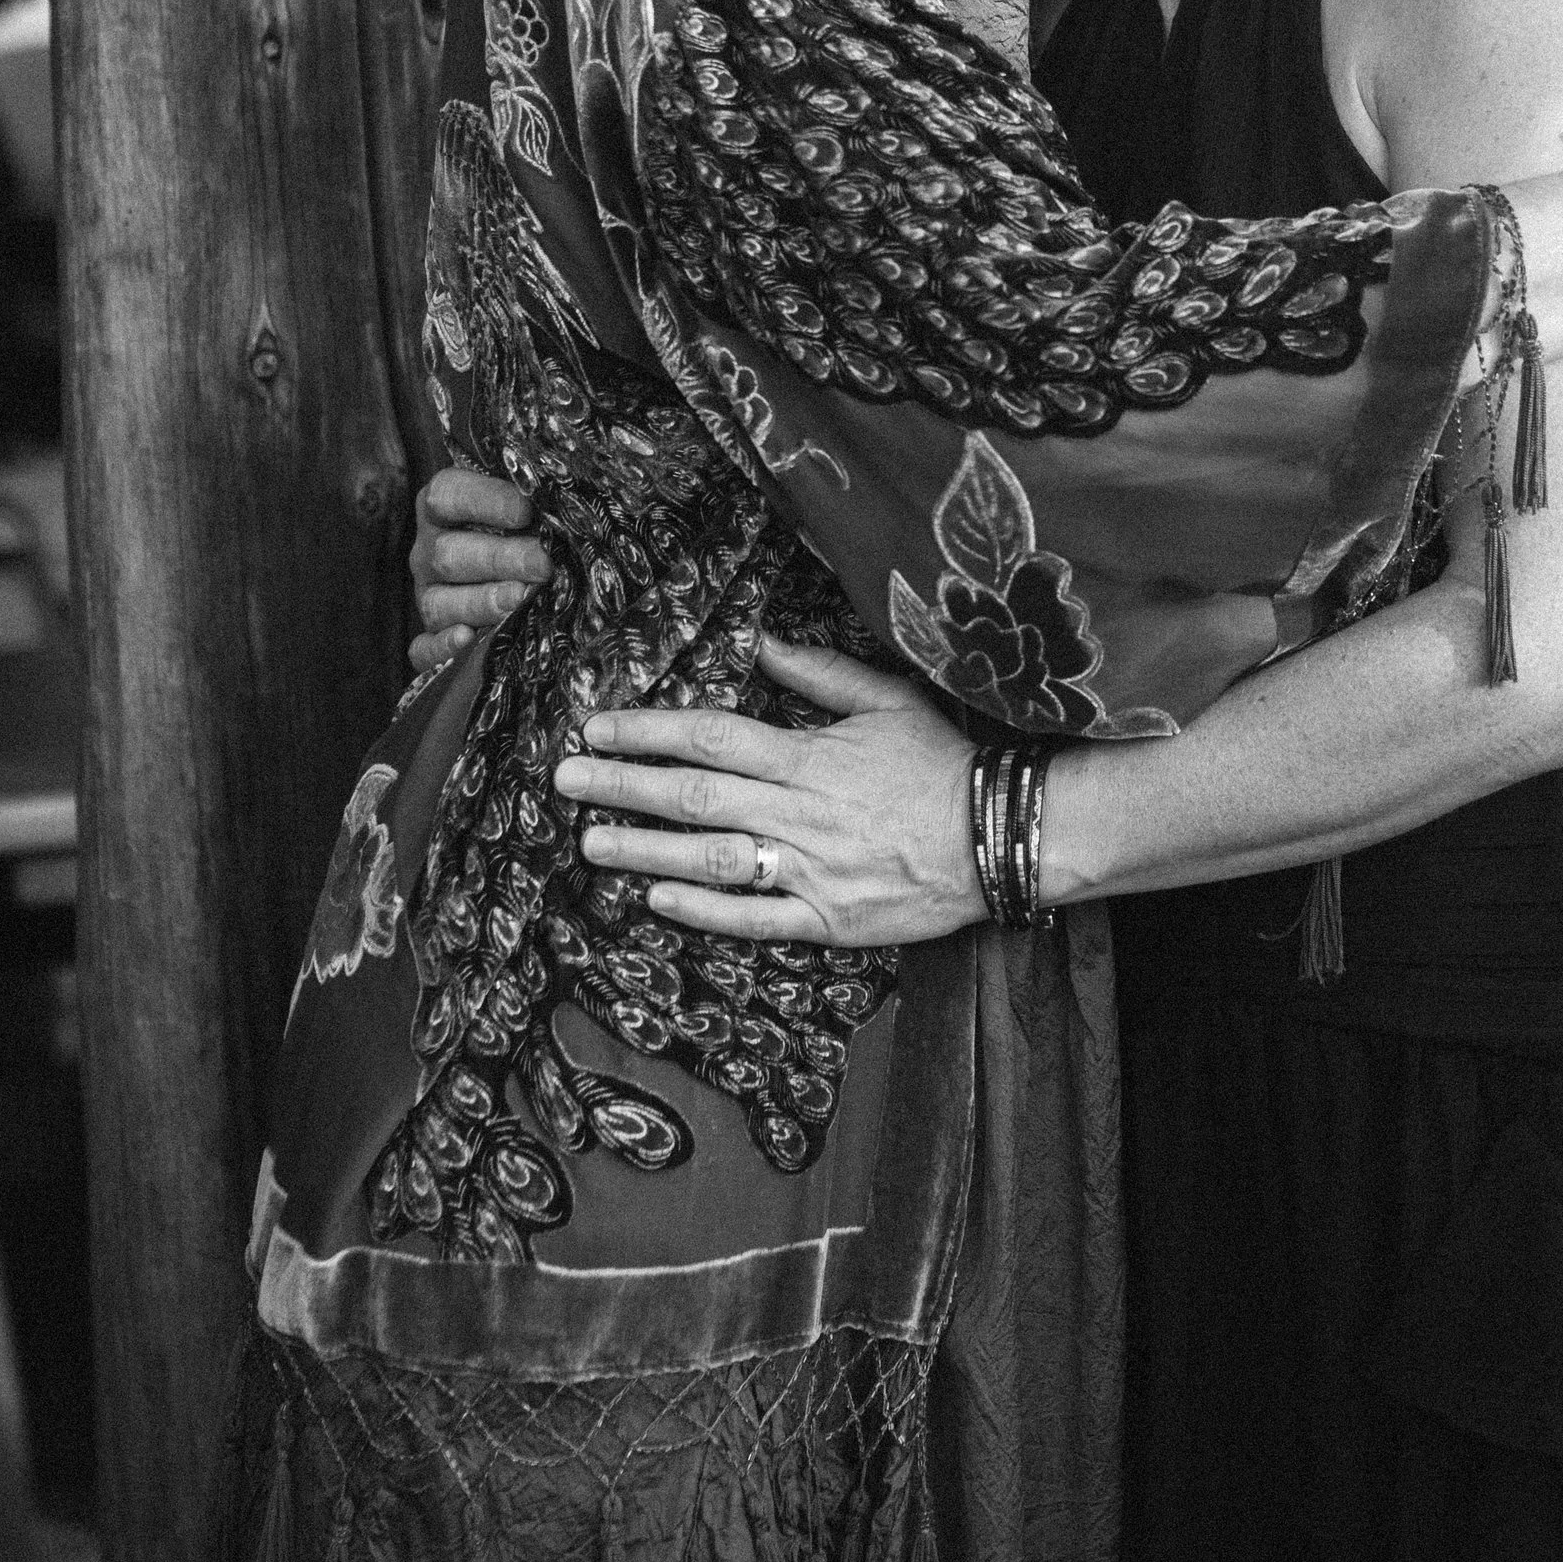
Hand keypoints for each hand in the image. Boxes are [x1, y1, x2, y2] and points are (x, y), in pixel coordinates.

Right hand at [408, 464, 553, 674]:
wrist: (511, 560)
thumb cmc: (525, 522)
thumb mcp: (524, 499)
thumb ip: (533, 493)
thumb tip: (561, 491)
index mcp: (441, 505)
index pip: (450, 495)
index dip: (487, 501)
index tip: (527, 510)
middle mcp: (428, 550)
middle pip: (449, 553)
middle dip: (499, 559)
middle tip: (542, 563)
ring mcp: (427, 594)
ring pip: (439, 602)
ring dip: (481, 601)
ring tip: (520, 598)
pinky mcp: (431, 634)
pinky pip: (423, 648)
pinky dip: (441, 647)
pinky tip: (467, 639)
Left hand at [550, 632, 978, 946]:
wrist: (999, 837)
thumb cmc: (942, 763)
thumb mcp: (887, 699)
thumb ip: (818, 673)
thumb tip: (760, 640)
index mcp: (808, 758)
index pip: (710, 739)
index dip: (648, 732)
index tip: (597, 728)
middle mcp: (799, 815)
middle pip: (695, 798)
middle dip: (623, 787)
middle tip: (563, 781)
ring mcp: (810, 872)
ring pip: (712, 860)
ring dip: (645, 851)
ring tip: (590, 844)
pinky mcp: (828, 920)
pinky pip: (755, 919)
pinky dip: (703, 911)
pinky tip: (656, 899)